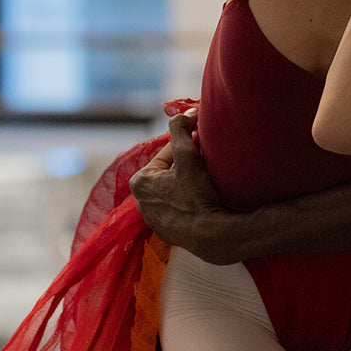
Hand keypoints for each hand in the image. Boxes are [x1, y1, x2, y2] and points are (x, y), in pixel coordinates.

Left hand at [129, 111, 231, 259]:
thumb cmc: (196, 195)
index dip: (188, 147)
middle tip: (206, 163)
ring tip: (207, 182)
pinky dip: (190, 202)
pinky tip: (203, 200)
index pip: (167, 153)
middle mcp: (141, 202)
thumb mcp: (187, 155)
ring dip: (189, 182)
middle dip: (187, 165)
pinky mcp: (168, 233)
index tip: (203, 147)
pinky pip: (180, 208)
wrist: (211, 236)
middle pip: (170, 172)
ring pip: (175, 190)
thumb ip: (180, 129)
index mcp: (139, 182)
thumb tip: (185, 114)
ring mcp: (154, 220)